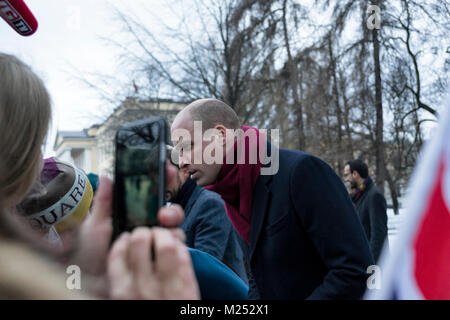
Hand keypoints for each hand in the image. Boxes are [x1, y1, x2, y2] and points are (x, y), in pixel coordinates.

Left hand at [70, 176, 187, 296]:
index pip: (153, 193)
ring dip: (173, 229)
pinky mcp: (156, 259)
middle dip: (172, 211)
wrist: (88, 281)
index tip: (169, 171)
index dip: (163, 179)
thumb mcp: (95, 224)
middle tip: (163, 216)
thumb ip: (104, 201)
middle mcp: (147, 226)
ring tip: (162, 234)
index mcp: (134, 213)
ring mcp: (153, 243)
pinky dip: (173, 247)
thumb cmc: (88, 251)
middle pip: (170, 212)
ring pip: (174, 230)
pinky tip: (163, 248)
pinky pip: (172, 251)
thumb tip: (107, 176)